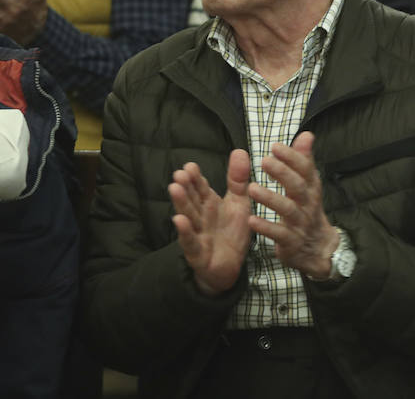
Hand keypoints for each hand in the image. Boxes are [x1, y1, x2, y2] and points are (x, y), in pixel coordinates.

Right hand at [168, 151, 253, 294]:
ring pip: (188, 218)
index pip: (201, 189)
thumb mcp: (239, 202)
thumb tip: (238, 150)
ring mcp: (197, 235)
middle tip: (179, 174)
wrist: (231, 266)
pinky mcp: (198, 254)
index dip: (196, 179)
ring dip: (181, 204)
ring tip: (174, 189)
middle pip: (192, 201)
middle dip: (185, 188)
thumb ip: (238, 179)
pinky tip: (178, 221)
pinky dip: (185, 232)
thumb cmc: (231, 232)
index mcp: (209, 205)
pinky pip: (190, 242)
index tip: (190, 166)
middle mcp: (200, 218)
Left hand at [246, 132, 338, 280]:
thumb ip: (303, 161)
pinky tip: (251, 220)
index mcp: (311, 188)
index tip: (275, 146)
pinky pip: (279, 234)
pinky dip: (266, 227)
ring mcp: (300, 223)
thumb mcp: (308, 186)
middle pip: (298, 186)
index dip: (292, 157)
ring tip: (252, 188)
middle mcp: (308, 204)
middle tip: (264, 161)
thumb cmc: (307, 210)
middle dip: (283, 173)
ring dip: (270, 198)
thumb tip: (306, 135)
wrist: (317, 248)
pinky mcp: (291, 242)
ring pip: (288, 209)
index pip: (305, 169)